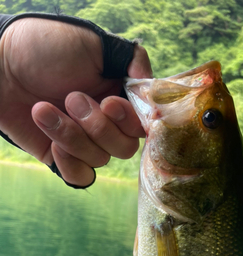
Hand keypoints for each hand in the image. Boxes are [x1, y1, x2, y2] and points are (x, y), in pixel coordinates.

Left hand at [0, 18, 151, 185]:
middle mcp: (105, 123)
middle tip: (71, 98)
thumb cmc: (44, 47)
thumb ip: (132, 60)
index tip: (108, 103)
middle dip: (97, 127)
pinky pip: (80, 177)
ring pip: (100, 159)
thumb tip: (153, 91)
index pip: (140, 125)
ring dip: (71, 135)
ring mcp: (84, 142)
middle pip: (124, 148)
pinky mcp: (62, 158)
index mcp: (118, 97)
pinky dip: (70, 164)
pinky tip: (52, 143)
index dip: (128, 121)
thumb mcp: (95, 44)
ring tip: (43, 109)